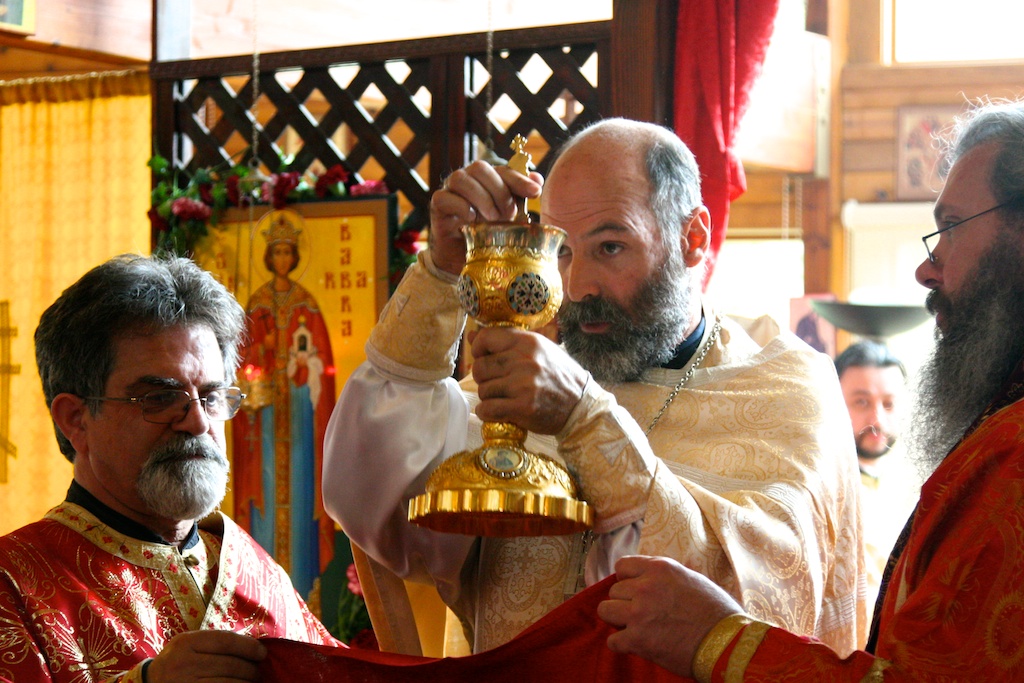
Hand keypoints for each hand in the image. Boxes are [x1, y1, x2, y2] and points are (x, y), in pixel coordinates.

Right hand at [146, 631, 266, 682]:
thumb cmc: (178, 662)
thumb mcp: (189, 645)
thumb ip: (215, 643)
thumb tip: (253, 647)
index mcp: (185, 643)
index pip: (226, 641)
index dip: (249, 647)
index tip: (262, 653)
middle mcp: (183, 663)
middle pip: (230, 665)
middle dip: (250, 669)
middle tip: (258, 672)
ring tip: (251, 682)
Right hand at [428, 160, 542, 274]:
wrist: (463, 259)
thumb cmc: (487, 236)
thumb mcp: (510, 219)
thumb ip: (521, 198)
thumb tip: (537, 179)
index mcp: (487, 179)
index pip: (503, 170)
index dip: (520, 179)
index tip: (535, 193)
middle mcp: (467, 180)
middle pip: (480, 168)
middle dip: (499, 190)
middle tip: (508, 214)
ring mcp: (450, 190)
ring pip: (461, 179)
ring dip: (480, 197)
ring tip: (492, 219)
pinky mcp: (437, 206)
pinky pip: (444, 197)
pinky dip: (460, 207)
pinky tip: (471, 220)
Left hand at [471, 326, 587, 433]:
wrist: (581, 405)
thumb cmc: (559, 375)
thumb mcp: (539, 350)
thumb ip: (507, 342)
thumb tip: (472, 336)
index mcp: (528, 342)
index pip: (486, 338)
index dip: (479, 349)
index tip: (484, 358)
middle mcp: (524, 361)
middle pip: (480, 367)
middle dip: (484, 377)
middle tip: (498, 382)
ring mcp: (523, 385)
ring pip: (483, 390)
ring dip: (489, 396)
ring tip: (506, 397)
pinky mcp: (522, 408)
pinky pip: (487, 409)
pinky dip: (487, 412)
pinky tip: (500, 410)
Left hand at [597, 556, 743, 676]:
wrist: (727, 643)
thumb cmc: (715, 612)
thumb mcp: (690, 578)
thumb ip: (663, 576)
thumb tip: (647, 577)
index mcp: (659, 568)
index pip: (622, 566)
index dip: (626, 580)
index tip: (634, 590)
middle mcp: (645, 587)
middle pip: (614, 591)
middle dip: (625, 602)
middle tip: (641, 614)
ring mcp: (639, 613)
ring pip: (606, 611)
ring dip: (618, 620)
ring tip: (635, 627)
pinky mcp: (637, 639)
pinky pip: (612, 640)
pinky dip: (622, 644)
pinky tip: (637, 644)